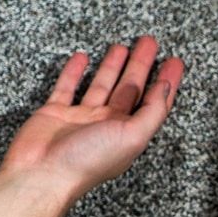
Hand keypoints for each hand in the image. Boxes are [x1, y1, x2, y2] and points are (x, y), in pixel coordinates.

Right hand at [0, 35, 185, 198]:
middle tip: (150, 42)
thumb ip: (152, 111)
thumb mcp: (133, 136)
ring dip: (113, 65)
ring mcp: (81, 118)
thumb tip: (165, 86)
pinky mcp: (55, 113)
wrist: (42, 174)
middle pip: (130, 88)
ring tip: (122, 46)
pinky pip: (67, 87)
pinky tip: (82, 57)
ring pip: (101, 84)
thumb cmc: (87, 161)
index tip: (175, 61)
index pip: (154, 102)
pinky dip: (74, 72)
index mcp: (129, 132)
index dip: (166, 81)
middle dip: (141, 65)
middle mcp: (107, 125)